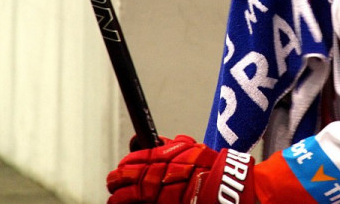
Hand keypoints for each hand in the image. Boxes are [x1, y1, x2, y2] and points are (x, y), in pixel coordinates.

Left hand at [106, 135, 254, 203]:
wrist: (225, 187)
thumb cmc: (208, 167)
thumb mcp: (187, 148)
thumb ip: (167, 146)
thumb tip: (148, 142)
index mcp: (161, 158)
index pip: (131, 161)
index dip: (125, 166)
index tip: (122, 168)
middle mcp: (155, 176)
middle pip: (122, 179)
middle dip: (116, 181)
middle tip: (114, 182)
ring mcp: (156, 196)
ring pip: (124, 198)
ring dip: (119, 198)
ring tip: (117, 199)